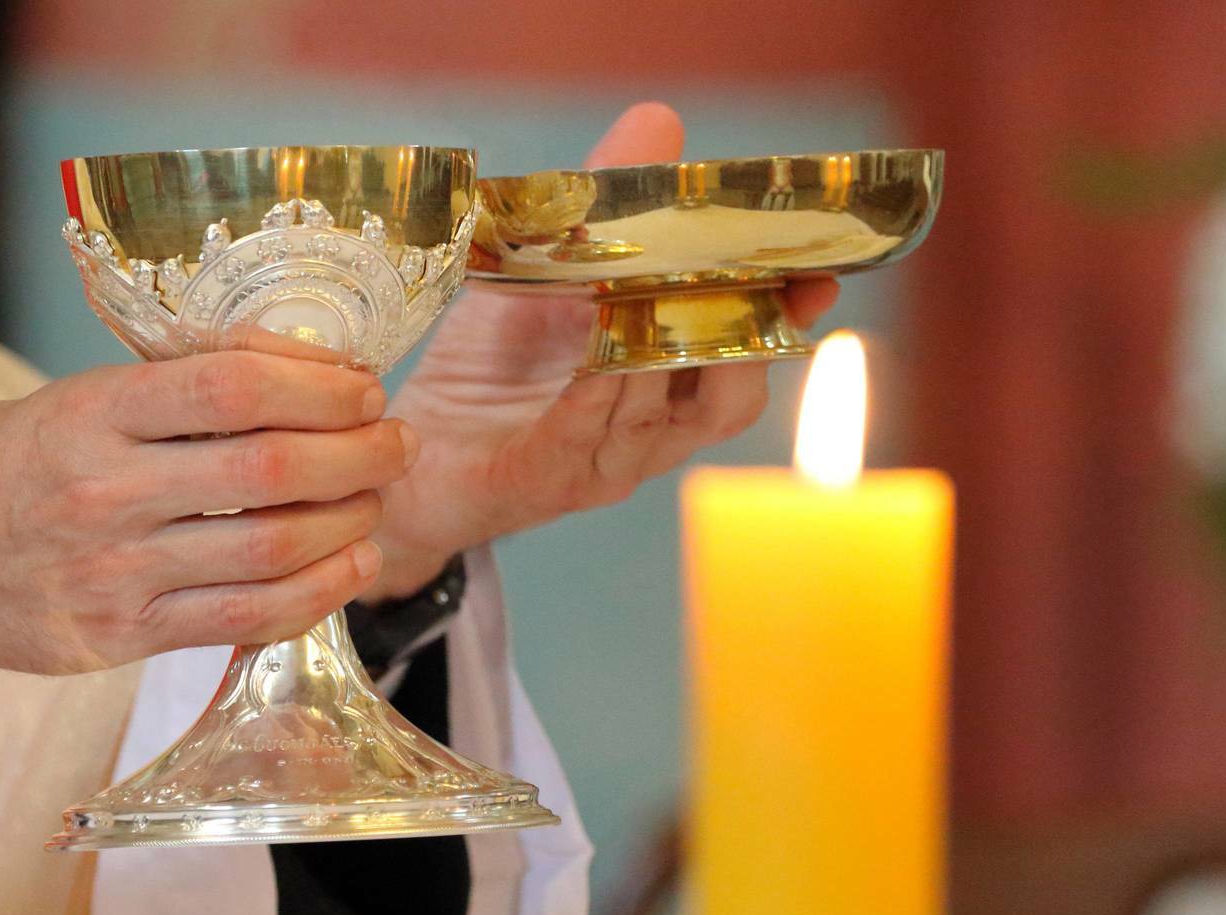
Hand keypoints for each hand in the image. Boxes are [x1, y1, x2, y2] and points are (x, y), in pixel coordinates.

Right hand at [0, 348, 415, 714]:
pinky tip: (350, 565)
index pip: (232, 387)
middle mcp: (105, 492)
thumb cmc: (1, 471)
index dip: (320, 384)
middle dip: (359, 454)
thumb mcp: (69, 401)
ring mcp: (114, 572)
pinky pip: (244, 619)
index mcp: (92, 414)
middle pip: (271, 471)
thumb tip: (300, 368)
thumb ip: (170, 390)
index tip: (365, 385)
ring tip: (378, 500)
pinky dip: (316, 593)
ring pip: (271, 550)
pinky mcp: (121, 637)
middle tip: (396, 441)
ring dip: (350, 522)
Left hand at [366, 102, 839, 598]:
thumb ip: (601, 209)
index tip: (816, 274)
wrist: (409, 452)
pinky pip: (584, 443)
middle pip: (729, 398)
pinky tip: (597, 360)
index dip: (788, 318)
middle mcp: (651, 431)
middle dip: (743, 342)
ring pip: (661, 421)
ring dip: (660, 360)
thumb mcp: (542, 271)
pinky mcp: (545, 482)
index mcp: (666, 382)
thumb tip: (658, 122)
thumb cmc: (488, 367)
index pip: (752, 353)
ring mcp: (603, 463)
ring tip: (653, 302)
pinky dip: (595, 400)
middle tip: (736, 282)